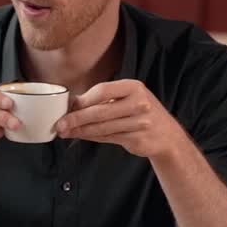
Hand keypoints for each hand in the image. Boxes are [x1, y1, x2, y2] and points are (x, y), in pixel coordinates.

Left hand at [54, 80, 183, 158]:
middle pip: (100, 112)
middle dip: (76, 119)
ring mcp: (140, 123)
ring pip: (102, 127)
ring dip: (80, 130)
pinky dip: (91, 137)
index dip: (83, 100)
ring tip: (66, 132)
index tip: (67, 106)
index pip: (103, 90)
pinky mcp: (137, 139)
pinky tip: (80, 136)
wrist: (166, 134)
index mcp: (134, 87)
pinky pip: (108, 138)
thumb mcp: (127, 98)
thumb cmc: (140, 112)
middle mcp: (139, 104)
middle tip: (60, 124)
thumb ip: (103, 99)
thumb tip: (73, 103)